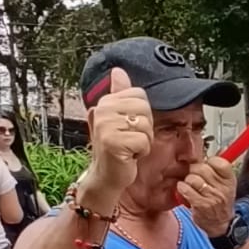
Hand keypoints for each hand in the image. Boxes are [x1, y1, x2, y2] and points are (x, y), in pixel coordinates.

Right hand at [83, 66, 153, 201]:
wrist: (106, 177)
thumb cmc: (116, 148)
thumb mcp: (118, 118)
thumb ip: (120, 94)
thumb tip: (118, 71)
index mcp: (105, 102)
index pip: (140, 96)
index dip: (142, 114)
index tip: (129, 127)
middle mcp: (103, 110)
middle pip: (145, 109)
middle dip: (145, 128)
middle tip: (130, 140)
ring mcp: (106, 126)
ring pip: (146, 126)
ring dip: (143, 141)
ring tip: (129, 148)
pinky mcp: (113, 142)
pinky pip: (143, 141)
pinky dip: (141, 152)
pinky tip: (129, 156)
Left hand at [176, 155, 235, 236]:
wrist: (221, 225)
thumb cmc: (220, 203)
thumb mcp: (226, 185)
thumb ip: (219, 170)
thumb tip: (215, 151)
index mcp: (230, 180)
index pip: (219, 161)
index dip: (209, 162)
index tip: (206, 167)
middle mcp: (223, 188)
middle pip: (202, 168)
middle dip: (194, 171)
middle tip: (194, 177)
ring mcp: (212, 197)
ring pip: (192, 178)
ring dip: (188, 181)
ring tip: (190, 186)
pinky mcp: (201, 204)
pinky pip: (186, 189)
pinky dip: (182, 189)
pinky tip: (184, 191)